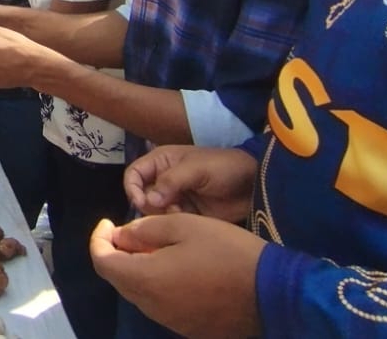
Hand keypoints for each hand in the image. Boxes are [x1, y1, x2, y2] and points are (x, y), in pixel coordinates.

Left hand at [90, 214, 263, 338]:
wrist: (274, 293)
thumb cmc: (228, 252)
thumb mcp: (186, 226)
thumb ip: (146, 229)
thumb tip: (122, 235)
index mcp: (145, 279)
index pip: (102, 262)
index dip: (98, 239)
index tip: (108, 222)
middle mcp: (152, 306)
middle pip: (119, 279)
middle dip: (118, 253)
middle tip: (133, 232)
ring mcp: (171, 321)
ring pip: (139, 293)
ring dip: (138, 269)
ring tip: (158, 247)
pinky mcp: (189, 328)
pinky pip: (161, 304)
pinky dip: (157, 285)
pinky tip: (178, 269)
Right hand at [123, 145, 256, 222]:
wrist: (254, 185)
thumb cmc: (224, 168)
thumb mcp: (197, 169)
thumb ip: (171, 181)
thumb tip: (148, 201)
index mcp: (162, 162)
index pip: (134, 174)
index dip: (133, 188)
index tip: (142, 202)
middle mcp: (164, 180)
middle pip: (142, 197)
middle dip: (151, 205)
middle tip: (169, 208)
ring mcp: (175, 198)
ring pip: (154, 212)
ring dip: (164, 215)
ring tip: (182, 213)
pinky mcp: (186, 214)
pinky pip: (170, 222)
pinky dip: (175, 224)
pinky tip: (189, 220)